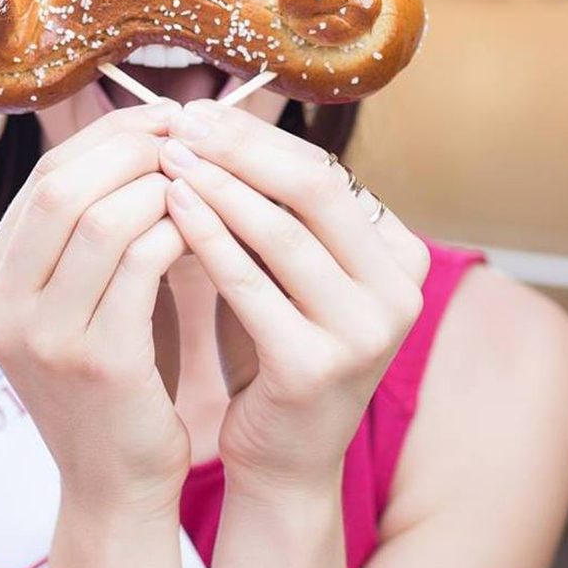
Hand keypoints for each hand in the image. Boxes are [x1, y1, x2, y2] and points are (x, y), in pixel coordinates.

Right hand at [0, 98, 191, 511]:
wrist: (115, 481)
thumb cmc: (111, 370)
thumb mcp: (74, 295)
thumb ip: (86, 223)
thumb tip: (141, 127)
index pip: (44, 176)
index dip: (108, 134)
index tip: (161, 115)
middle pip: (62, 188)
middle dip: (132, 149)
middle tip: (187, 135)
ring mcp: (42, 338)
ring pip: (100, 220)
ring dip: (160, 188)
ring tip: (199, 180)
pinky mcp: (96, 362)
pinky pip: (141, 265)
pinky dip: (176, 232)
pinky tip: (202, 227)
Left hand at [156, 99, 430, 497]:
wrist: (283, 455)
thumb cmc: (277, 342)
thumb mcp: (292, 267)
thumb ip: (274, 204)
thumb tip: (214, 118)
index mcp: (399, 253)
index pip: (325, 171)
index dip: (259, 136)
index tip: (201, 111)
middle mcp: (399, 289)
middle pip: (313, 190)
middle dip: (240, 148)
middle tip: (183, 122)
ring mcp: (365, 332)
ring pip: (282, 232)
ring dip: (217, 185)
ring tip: (167, 156)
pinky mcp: (317, 368)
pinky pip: (251, 284)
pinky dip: (208, 237)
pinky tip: (172, 206)